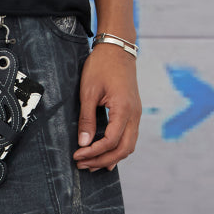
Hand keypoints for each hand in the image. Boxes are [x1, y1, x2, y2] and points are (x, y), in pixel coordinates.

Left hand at [73, 43, 141, 171]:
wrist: (117, 48)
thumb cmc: (102, 66)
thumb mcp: (88, 92)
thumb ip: (86, 119)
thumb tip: (84, 143)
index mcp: (124, 109)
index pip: (111, 141)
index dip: (94, 152)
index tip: (77, 156)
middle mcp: (134, 114)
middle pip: (123, 149)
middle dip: (102, 160)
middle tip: (82, 165)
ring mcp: (136, 114)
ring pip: (129, 146)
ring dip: (110, 158)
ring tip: (91, 163)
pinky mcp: (133, 112)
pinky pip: (129, 138)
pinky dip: (117, 150)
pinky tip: (105, 156)